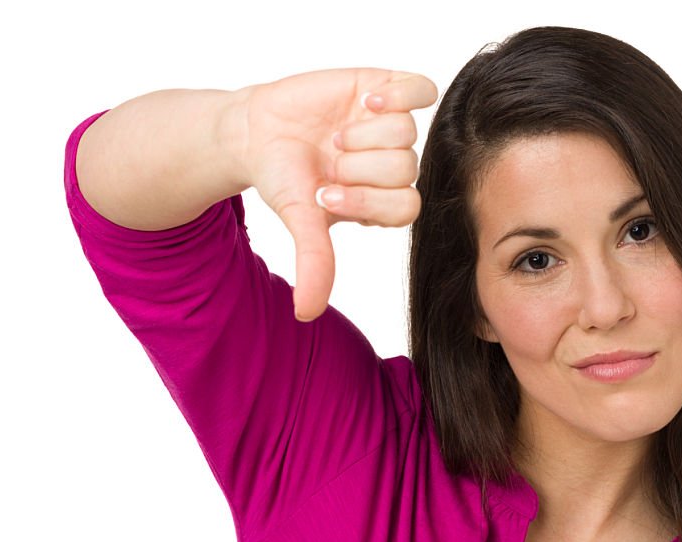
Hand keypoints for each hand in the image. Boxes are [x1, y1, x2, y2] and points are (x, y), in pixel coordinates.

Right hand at [233, 68, 437, 321]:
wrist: (260, 132)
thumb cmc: (284, 180)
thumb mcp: (300, 222)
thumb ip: (314, 262)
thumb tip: (305, 313)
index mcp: (384, 203)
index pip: (405, 207)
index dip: (367, 201)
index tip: (327, 193)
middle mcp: (394, 168)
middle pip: (406, 169)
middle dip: (358, 167)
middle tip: (328, 161)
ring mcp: (392, 128)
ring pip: (406, 133)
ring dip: (363, 134)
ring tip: (335, 135)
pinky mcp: (387, 89)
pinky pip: (421, 88)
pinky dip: (396, 95)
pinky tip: (365, 100)